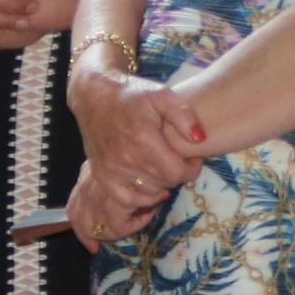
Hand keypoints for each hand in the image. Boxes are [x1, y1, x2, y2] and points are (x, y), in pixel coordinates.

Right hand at [70, 74, 210, 244]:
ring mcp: (111, 170)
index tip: (192, 157)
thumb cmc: (131, 94)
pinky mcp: (101, 176)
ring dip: (160, 184)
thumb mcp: (162, 95)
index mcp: (143, 140)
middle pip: (164, 183)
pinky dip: (140, 197)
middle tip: (176, 159)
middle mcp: (125, 159)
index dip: (190, 168)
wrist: (94, 97)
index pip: (176, 173)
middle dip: (176, 173)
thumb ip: (184, 116)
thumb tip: (200, 139)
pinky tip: (148, 184)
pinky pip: (125, 199)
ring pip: (148, 193)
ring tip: (162, 168)